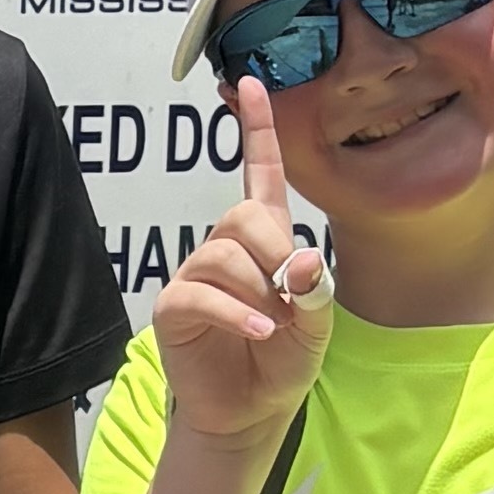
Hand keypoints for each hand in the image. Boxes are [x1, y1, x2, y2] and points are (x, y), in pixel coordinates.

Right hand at [154, 72, 332, 445]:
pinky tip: (261, 332)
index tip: (249, 82)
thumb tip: (303, 258)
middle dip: (275, 253)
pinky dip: (239, 313)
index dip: (255, 128)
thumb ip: (317, 290)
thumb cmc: (283, 360)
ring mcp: (195, 275)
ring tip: (276, 325)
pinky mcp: (174, 306)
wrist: (251, 411)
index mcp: (264, 240)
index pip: (259, 173)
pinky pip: (201, 294)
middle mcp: (226, 248)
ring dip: (260, 291)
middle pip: (242, 215)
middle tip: (292, 296)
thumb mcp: (319, 324)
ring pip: (224, 254)